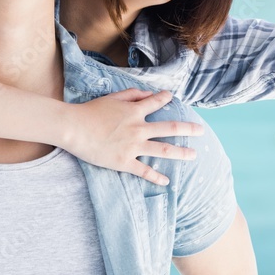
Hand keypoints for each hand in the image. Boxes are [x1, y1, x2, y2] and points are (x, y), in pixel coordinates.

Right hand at [63, 88, 203, 185]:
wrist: (74, 128)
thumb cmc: (90, 111)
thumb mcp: (111, 97)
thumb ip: (131, 94)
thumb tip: (148, 94)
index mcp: (135, 111)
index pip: (157, 102)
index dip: (166, 98)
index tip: (172, 98)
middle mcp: (139, 128)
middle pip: (170, 128)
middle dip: (188, 129)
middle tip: (201, 130)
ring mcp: (133, 146)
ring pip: (163, 150)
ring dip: (181, 153)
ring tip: (193, 155)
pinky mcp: (124, 162)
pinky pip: (144, 171)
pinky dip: (156, 177)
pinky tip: (166, 181)